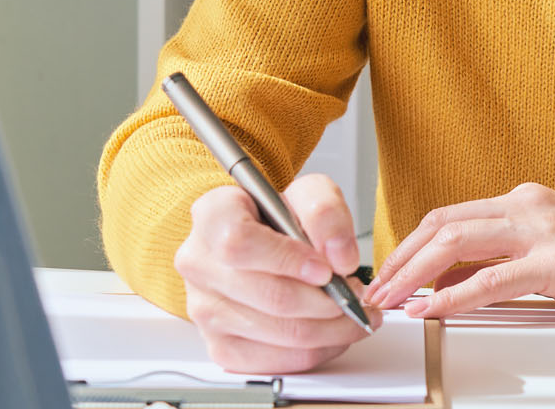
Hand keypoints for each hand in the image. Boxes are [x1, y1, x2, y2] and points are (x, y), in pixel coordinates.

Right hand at [173, 173, 379, 373]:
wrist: (260, 243)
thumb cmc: (278, 219)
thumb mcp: (307, 194)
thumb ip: (326, 212)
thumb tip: (339, 257)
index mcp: (212, 215)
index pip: (239, 242)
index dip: (287, 259)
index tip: (325, 269)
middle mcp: (199, 264)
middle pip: (269, 295)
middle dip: (326, 301)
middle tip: (355, 296)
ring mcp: (205, 310)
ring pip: (278, 333)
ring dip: (329, 329)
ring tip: (350, 313)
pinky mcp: (220, 346)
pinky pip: (275, 361)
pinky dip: (315, 351)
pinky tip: (330, 333)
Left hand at [362, 182, 554, 320]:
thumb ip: (511, 257)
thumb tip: (460, 281)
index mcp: (526, 201)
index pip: (451, 217)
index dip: (412, 245)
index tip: (390, 273)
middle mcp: (528, 207)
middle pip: (442, 225)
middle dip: (400, 260)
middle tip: (375, 291)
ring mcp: (542, 231)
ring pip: (456, 243)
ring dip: (413, 275)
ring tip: (391, 301)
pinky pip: (491, 279)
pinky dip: (452, 297)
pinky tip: (431, 311)